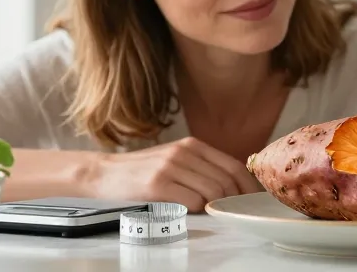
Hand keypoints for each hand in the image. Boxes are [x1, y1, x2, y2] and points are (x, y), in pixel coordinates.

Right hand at [89, 137, 261, 212]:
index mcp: (192, 145)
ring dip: (213, 206)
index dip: (247, 186)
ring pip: (212, 192)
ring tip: (205, 211)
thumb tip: (234, 185)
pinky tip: (187, 211)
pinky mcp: (158, 184)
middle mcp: (184, 152)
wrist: (103, 173)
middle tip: (230, 212)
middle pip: (226, 181)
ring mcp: (171, 167)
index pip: (233, 166)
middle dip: (233, 200)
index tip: (253, 200)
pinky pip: (192, 202)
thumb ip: (201, 166)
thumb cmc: (142, 170)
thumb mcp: (175, 158)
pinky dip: (196, 210)